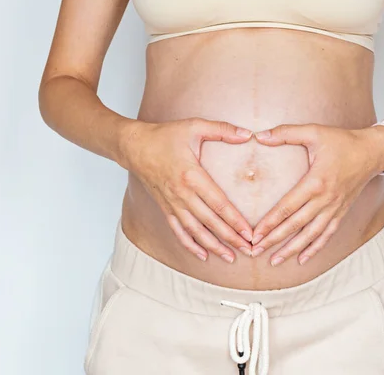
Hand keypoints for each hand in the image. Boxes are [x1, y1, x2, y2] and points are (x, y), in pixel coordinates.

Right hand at [120, 118, 254, 262]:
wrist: (134, 146)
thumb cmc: (165, 136)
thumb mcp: (194, 126)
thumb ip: (222, 129)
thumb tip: (248, 134)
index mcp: (192, 175)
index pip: (218, 203)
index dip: (235, 220)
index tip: (249, 232)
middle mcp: (182, 194)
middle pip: (210, 222)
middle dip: (230, 238)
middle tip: (248, 250)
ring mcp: (172, 203)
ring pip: (195, 231)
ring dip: (213, 246)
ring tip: (230, 257)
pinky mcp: (165, 208)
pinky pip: (178, 231)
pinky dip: (190, 245)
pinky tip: (202, 255)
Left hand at [251, 124, 383, 265]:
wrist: (372, 152)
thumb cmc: (342, 141)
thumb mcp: (314, 131)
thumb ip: (286, 133)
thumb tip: (260, 136)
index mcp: (315, 182)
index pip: (287, 208)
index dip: (269, 223)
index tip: (254, 234)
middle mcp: (325, 200)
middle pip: (295, 225)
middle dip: (273, 240)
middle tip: (255, 251)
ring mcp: (334, 208)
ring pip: (310, 235)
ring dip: (291, 249)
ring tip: (274, 260)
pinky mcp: (341, 212)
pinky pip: (327, 235)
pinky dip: (314, 248)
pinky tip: (302, 259)